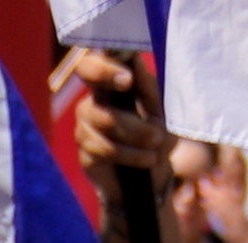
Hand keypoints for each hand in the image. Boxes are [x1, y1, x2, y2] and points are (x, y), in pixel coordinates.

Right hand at [71, 52, 171, 189]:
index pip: (98, 58)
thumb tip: (135, 63)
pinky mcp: (85, 151)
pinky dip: (130, 154)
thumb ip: (148, 89)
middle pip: (85, 71)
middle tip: (127, 83)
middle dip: (105, 74)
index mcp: (113, 83)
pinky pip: (103, 147)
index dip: (105, 60)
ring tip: (156, 143)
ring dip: (135, 131)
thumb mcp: (162, 111)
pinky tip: (146, 159)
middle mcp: (94, 98)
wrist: (151, 179)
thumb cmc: (157, 137)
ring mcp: (85, 125)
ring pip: (104, 117)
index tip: (126, 75)